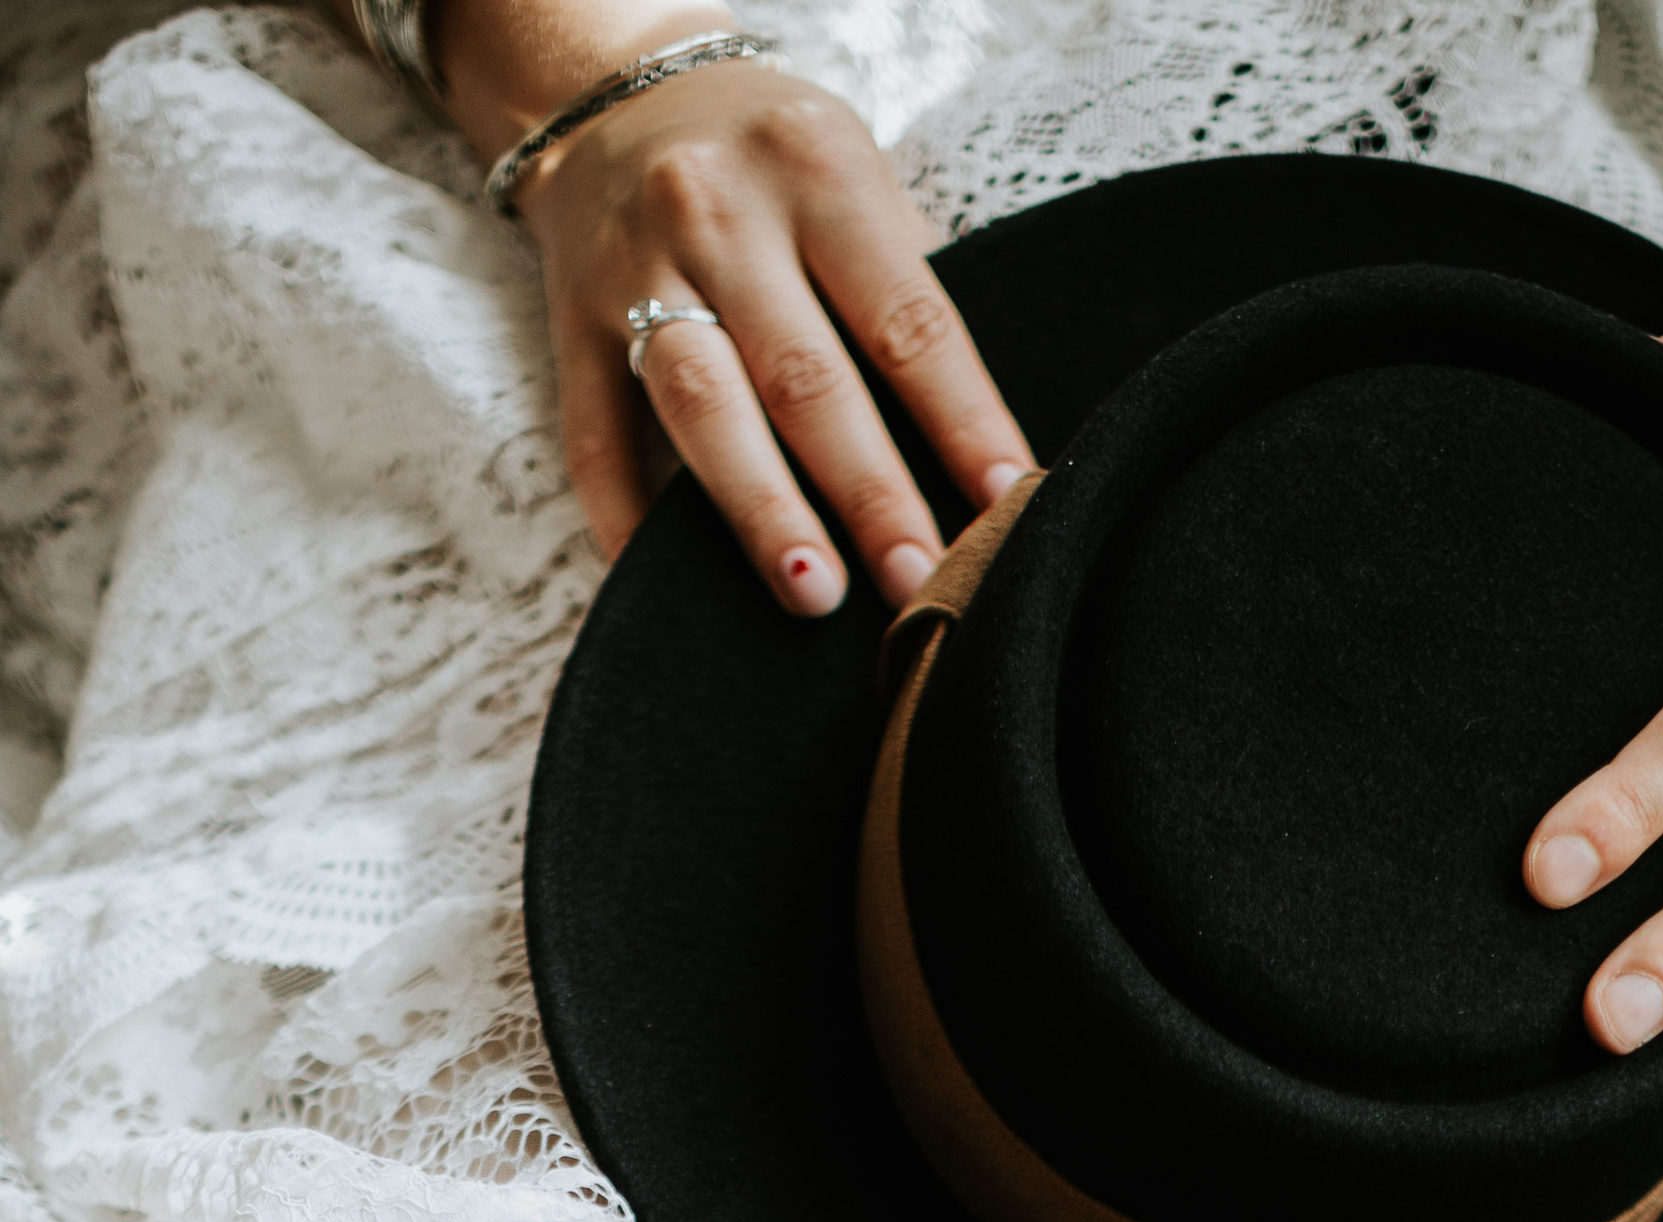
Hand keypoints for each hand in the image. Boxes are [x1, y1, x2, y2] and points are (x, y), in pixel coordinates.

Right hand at [439, 8, 1029, 614]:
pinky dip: (631, 522)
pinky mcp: (568, 323)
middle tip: (919, 583)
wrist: (611, 97)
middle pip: (805, 377)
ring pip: (704, 408)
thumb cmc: (767, 163)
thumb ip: (902, 287)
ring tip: (816, 595)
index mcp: (813, 168)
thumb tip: (973, 449)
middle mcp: (718, 211)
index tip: (1005, 509)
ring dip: (763, 513)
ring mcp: (632, 268)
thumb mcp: (850, 177)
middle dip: (870, 493)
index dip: (962, 423)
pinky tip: (674, 585)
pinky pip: (596, 441)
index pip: (906, 320)